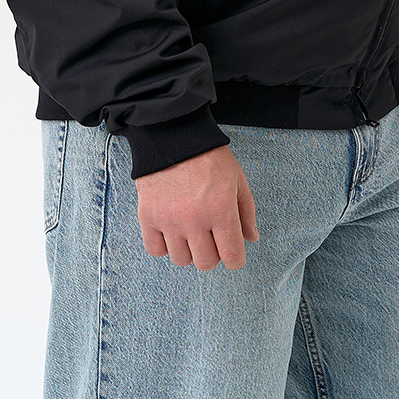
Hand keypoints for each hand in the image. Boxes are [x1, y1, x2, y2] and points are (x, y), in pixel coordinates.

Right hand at [134, 144, 259, 270]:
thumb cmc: (208, 156)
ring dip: (188, 249)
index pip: (232, 256)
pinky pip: (156, 250)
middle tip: (211, 235)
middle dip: (212, 253)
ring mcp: (169, 219)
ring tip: (190, 229)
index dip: (235, 258)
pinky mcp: (148, 216)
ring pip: (181, 259)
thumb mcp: (237, 179)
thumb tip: (250, 238)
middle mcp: (195, 218)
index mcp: (221, 209)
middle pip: (206, 263)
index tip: (232, 252)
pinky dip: (164, 245)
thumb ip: (247, 211)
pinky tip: (171, 229)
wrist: (173, 135)